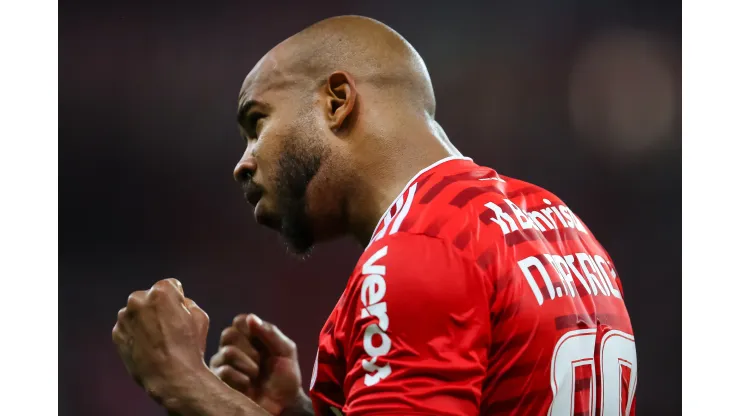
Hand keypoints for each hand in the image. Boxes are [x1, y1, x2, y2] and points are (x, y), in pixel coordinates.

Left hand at [112, 278, 210, 407]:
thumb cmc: (189, 346)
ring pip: (137, 312)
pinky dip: (136, 334)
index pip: (171, 286)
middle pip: (151, 297)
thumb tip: (177, 302)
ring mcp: (124, 317)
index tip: (181, 315)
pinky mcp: (116, 334)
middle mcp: (138, 299)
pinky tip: (148, 348)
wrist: (171, 377)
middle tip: (169, 328)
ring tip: (158, 341)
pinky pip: (128, 328)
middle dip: (158, 308)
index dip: (179, 301)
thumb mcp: (200, 316)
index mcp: (161, 291)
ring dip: (145, 320)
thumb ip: (187, 302)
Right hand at [210, 314, 304, 414]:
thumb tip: (250, 318)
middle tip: (260, 360)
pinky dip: (242, 378)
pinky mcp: (219, 381)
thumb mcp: (286, 351)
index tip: (262, 341)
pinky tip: (248, 385)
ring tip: (256, 375)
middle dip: (250, 348)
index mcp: (250, 337)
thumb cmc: (286, 377)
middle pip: (229, 333)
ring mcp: (224, 364)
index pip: (240, 320)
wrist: (284, 404)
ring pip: (227, 351)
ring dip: (248, 364)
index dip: (251, 329)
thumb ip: (270, 333)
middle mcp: (234, 347)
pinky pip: (224, 370)